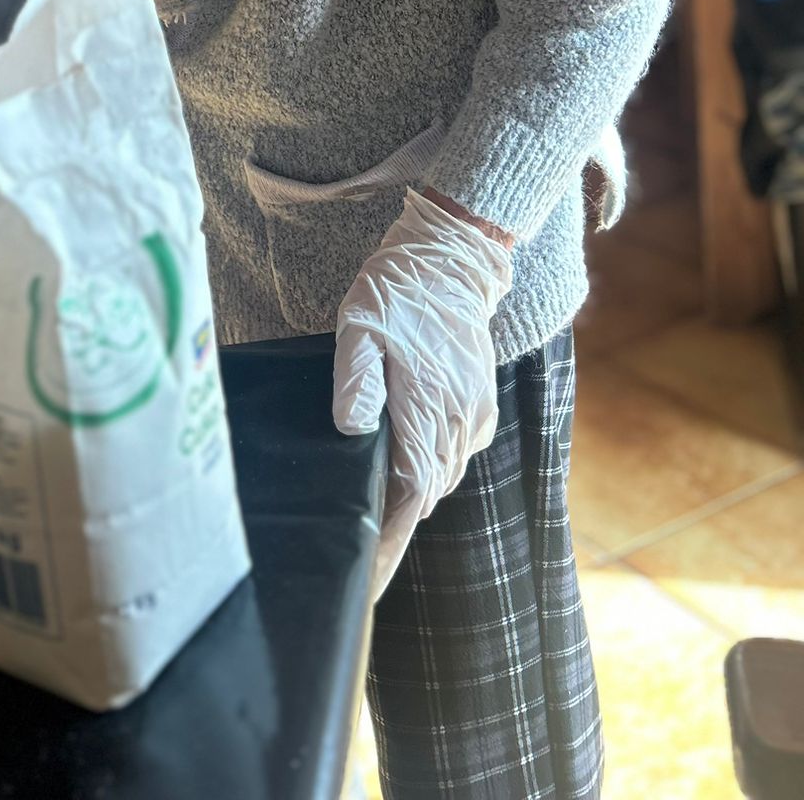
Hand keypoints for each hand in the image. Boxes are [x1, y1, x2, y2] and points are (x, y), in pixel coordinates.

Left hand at [332, 187, 512, 592]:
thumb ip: (356, 381)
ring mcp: (473, 413)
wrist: (451, 258)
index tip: (367, 575)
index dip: (388, 537)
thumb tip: (353, 431)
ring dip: (412, 495)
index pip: (409, 492)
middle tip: (360, 557)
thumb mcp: (361, 326)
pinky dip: (430, 467)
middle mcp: (458, 419)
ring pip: (441, 474)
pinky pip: (453, 452)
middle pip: (425, 491)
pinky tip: (404, 467)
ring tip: (375, 522)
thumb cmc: (398, 291)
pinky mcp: (478, 403)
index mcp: (427, 406)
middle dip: (395, 525)